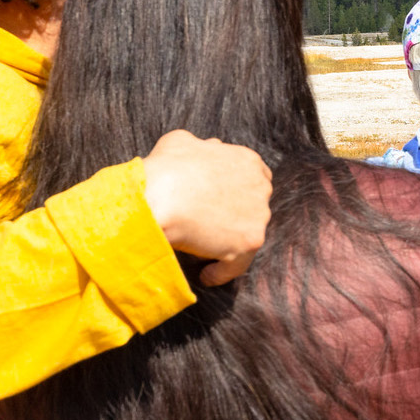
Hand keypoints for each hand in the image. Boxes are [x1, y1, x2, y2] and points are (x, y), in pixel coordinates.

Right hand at [141, 130, 272, 286]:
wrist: (158, 199)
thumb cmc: (165, 170)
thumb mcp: (181, 142)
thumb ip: (202, 147)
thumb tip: (210, 147)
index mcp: (248, 161)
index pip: (254, 178)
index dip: (237, 191)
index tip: (222, 202)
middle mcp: (260, 187)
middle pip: (254, 206)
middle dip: (236, 216)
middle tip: (211, 227)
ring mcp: (258, 216)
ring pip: (245, 235)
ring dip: (227, 245)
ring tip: (204, 253)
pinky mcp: (250, 242)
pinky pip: (237, 264)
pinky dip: (221, 272)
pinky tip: (207, 276)